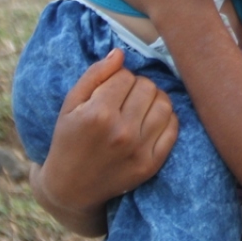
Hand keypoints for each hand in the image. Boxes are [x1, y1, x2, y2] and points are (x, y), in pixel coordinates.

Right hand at [32, 49, 177, 228]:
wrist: (71, 187)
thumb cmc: (68, 140)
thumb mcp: (70, 106)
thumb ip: (94, 76)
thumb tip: (120, 53)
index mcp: (98, 115)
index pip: (126, 76)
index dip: (119, 78)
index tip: (111, 88)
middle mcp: (121, 132)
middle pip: (147, 87)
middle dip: (137, 87)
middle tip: (125, 97)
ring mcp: (139, 150)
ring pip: (165, 104)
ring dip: (154, 99)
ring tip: (141, 105)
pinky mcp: (151, 164)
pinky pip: (173, 128)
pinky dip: (167, 118)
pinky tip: (151, 120)